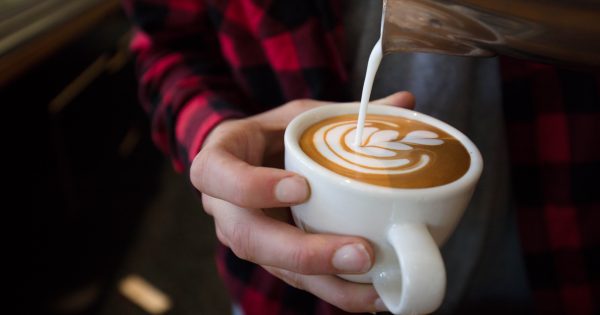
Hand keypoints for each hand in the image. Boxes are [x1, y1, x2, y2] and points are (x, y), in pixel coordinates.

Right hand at [190, 92, 414, 312]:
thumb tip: (405, 100)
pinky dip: (334, 289)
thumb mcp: (298, 116)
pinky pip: (297, 279)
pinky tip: (372, 295)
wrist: (251, 163)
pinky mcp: (270, 258)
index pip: (216, 174)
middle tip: (360, 252)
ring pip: (275, 268)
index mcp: (220, 162)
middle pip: (248, 238)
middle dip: (304, 251)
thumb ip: (341, 112)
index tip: (301, 187)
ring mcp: (246, 237)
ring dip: (326, 280)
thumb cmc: (271, 136)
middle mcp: (224, 208)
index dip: (251, 185)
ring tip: (375, 287)